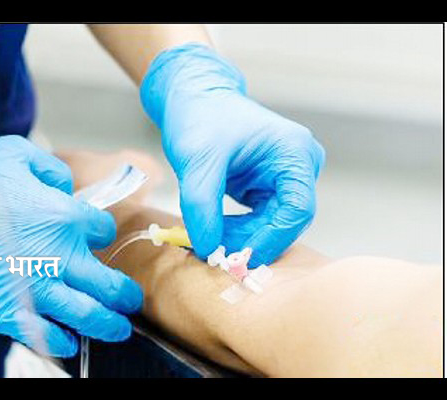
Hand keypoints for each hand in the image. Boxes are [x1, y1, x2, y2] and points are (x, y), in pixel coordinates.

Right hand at [0, 135, 142, 356]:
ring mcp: (35, 289)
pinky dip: (63, 342)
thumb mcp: (21, 154)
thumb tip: (67, 190)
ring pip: (89, 317)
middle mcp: (60, 257)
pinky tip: (69, 342)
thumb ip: (55, 173)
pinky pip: (46, 336)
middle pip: (111, 286)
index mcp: (66, 218)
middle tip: (131, 301)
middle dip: (126, 296)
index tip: (91, 238)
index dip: (100, 234)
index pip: (104, 232)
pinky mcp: (6, 312)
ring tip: (118, 329)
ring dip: (109, 326)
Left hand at [141, 43, 324, 265]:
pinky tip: (213, 228)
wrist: (192, 98)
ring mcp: (284, 177)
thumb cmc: (199, 116)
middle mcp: (298, 165)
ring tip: (207, 236)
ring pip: (271, 225)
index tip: (239, 256)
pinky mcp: (267, 186)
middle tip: (214, 251)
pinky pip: (259, 220)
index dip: (271, 239)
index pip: (298, 210)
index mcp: (294, 152)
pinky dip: (237, 229)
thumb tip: (208, 248)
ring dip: (241, 237)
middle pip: (286, 221)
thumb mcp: (197, 161)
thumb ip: (202, 206)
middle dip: (250, 240)